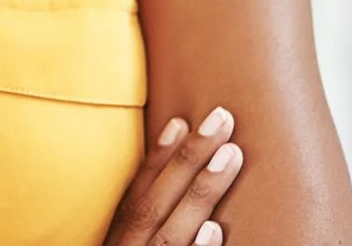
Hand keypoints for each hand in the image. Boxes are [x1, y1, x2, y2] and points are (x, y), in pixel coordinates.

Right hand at [103, 107, 244, 245]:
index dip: (156, 158)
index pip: (136, 195)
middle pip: (153, 204)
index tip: (180, 122)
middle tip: (221, 118)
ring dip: (200, 192)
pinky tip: (214, 229)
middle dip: (187, 159)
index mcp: (119, 243)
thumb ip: (144, 230)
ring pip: (170, 233)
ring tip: (231, 154)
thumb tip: (178, 200)